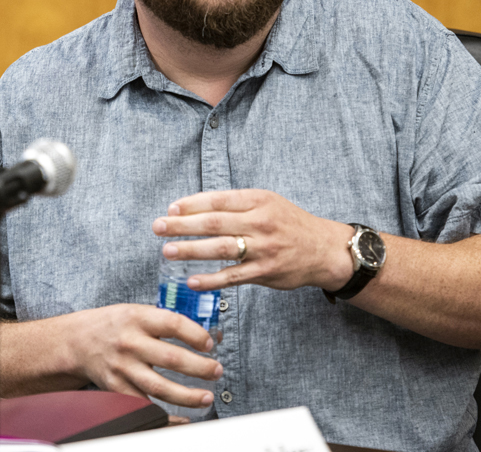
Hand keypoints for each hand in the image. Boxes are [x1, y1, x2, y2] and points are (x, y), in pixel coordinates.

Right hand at [66, 303, 221, 407]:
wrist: (78, 340)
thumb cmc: (115, 324)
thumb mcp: (138, 311)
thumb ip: (166, 321)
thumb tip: (205, 335)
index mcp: (138, 318)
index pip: (173, 324)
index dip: (196, 335)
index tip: (210, 344)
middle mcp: (130, 343)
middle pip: (171, 359)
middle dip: (200, 367)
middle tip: (217, 371)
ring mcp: (123, 368)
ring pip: (159, 387)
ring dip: (187, 395)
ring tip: (206, 398)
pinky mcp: (116, 388)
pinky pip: (143, 405)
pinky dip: (164, 416)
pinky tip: (182, 418)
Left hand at [152, 189, 354, 291]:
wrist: (322, 248)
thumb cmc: (288, 223)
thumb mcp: (267, 202)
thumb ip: (236, 204)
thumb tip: (194, 207)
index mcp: (258, 200)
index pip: (218, 199)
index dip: (191, 204)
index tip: (170, 209)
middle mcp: (260, 222)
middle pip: (214, 222)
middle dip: (182, 225)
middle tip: (158, 227)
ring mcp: (263, 248)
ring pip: (220, 248)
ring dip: (191, 250)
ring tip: (167, 251)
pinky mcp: (265, 272)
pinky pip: (233, 276)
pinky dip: (211, 279)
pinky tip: (192, 280)